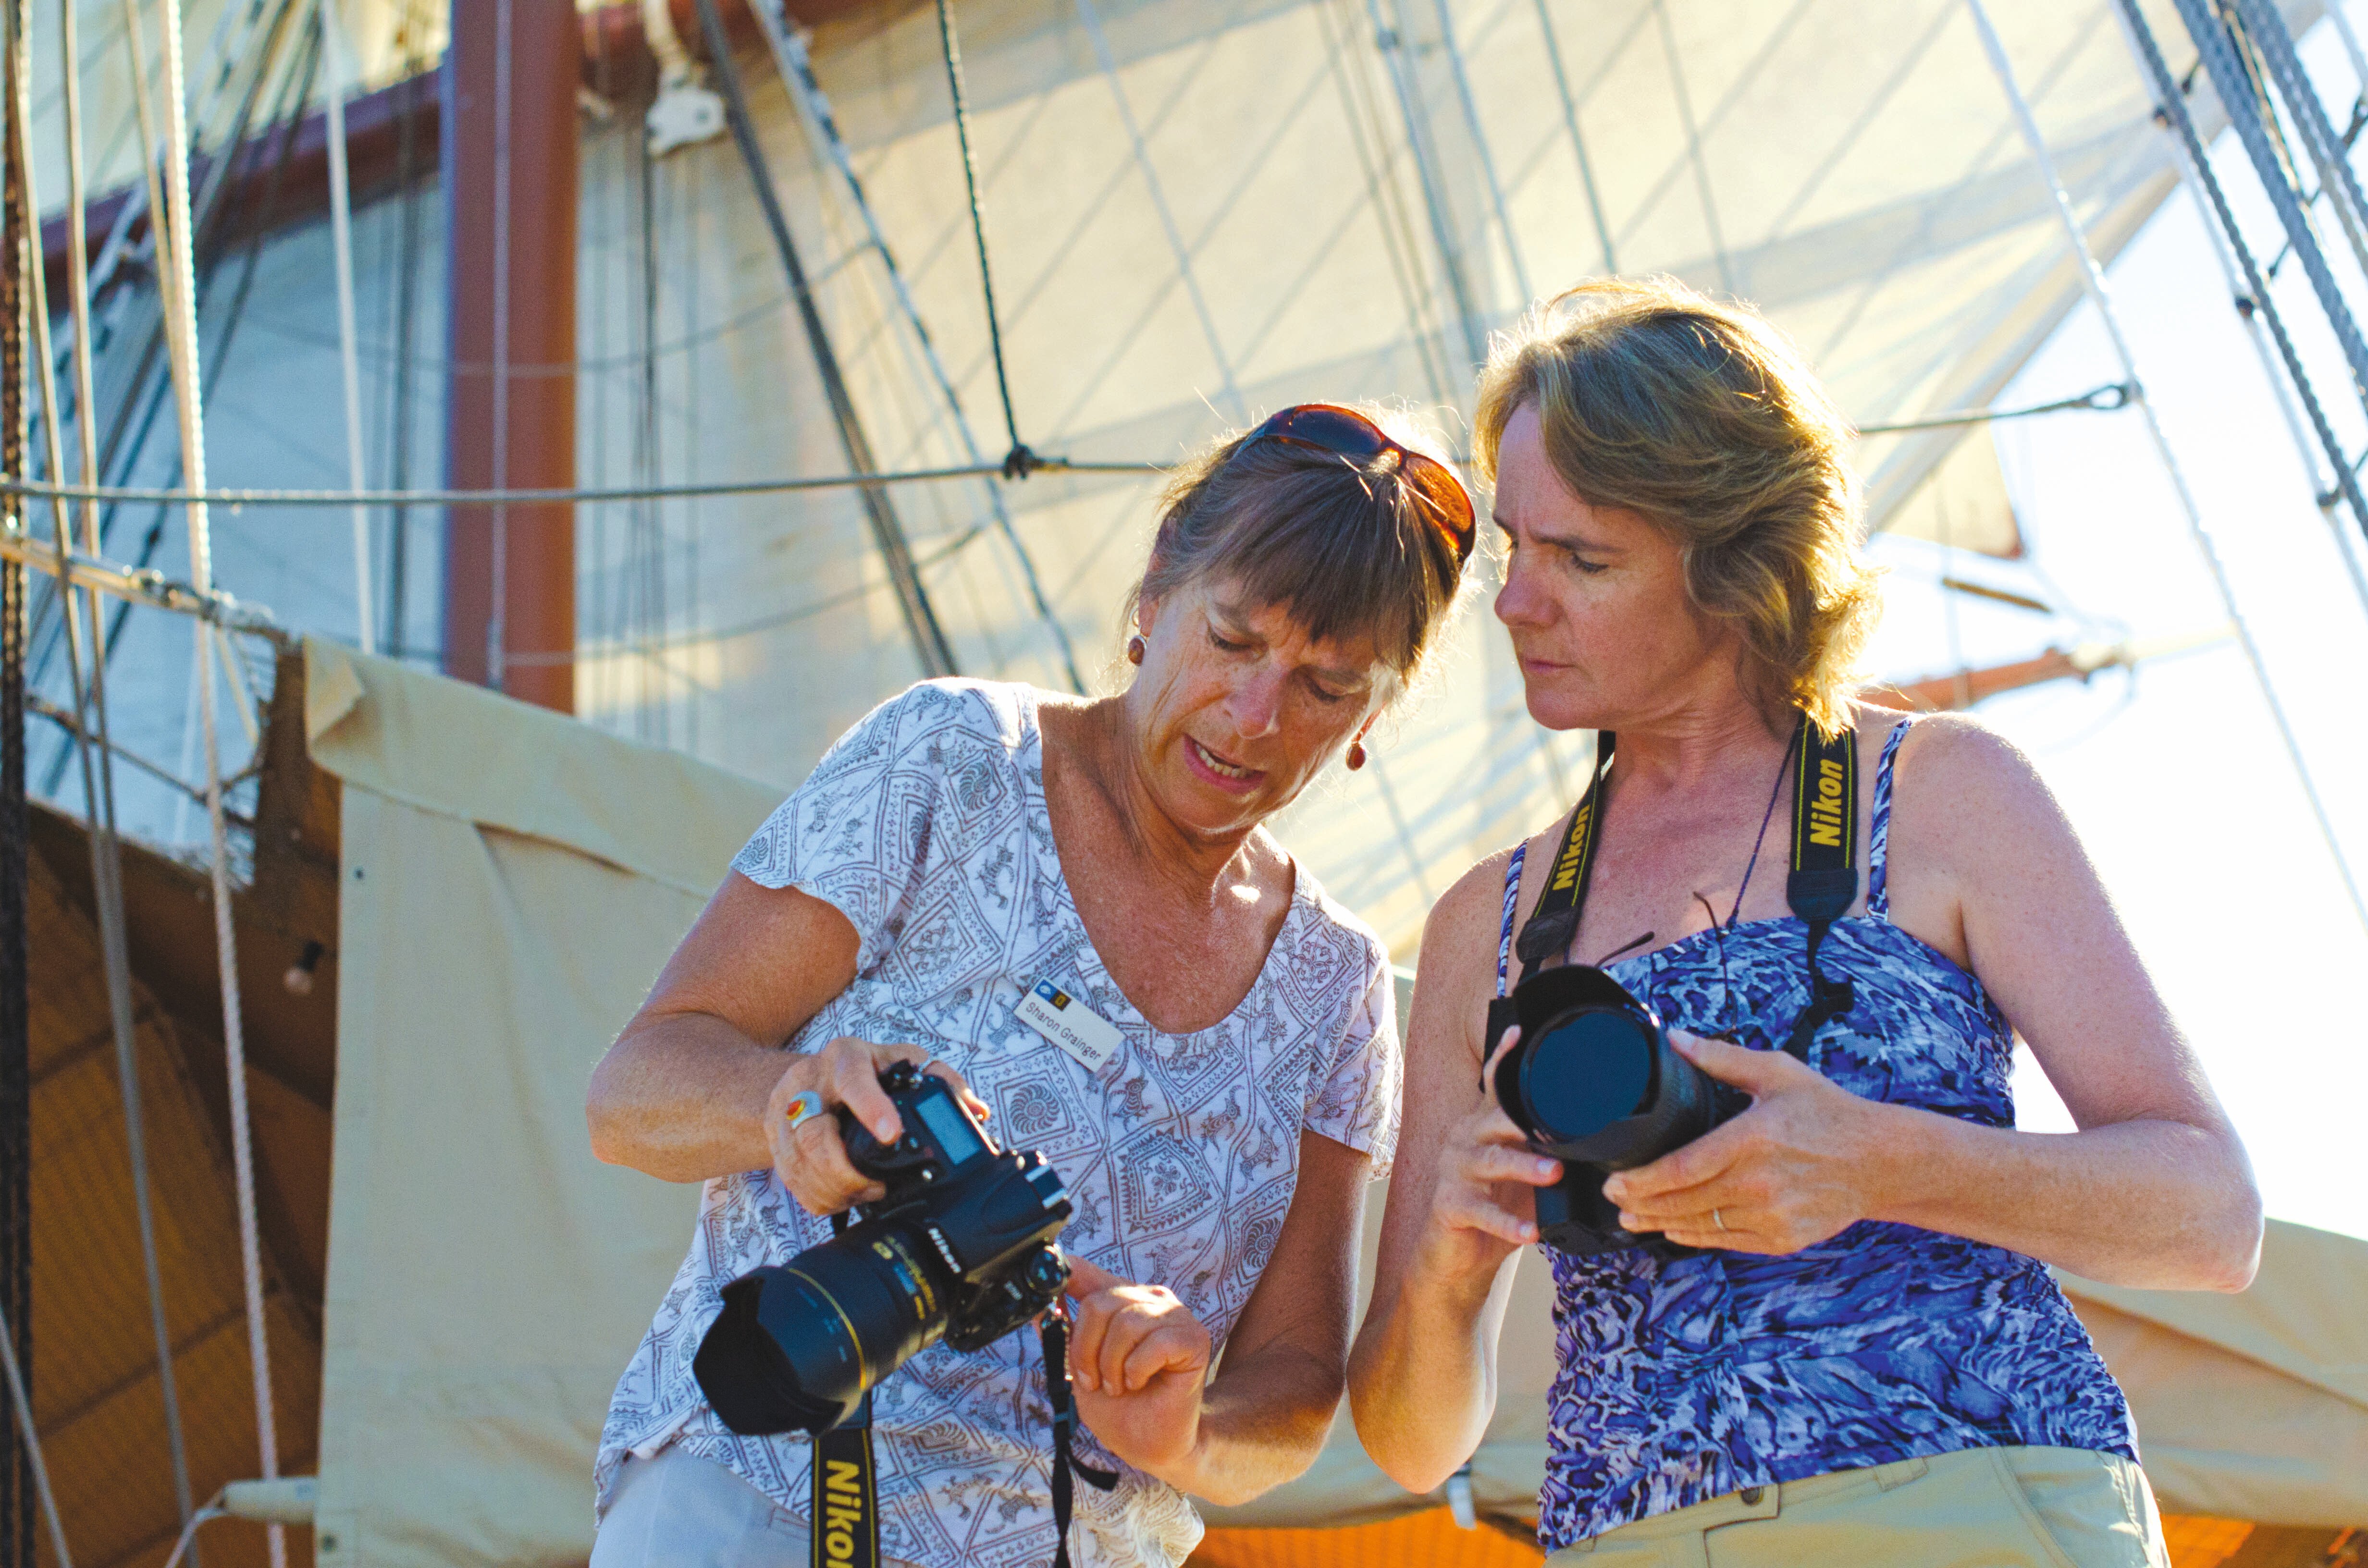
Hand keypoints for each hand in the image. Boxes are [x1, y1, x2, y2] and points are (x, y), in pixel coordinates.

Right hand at [763, 1038, 987, 1214]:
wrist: (810, 1078)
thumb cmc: (866, 1072)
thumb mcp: (902, 1063)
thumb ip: (940, 1080)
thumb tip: (976, 1110)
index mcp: (844, 1058)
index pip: (853, 1079)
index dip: (871, 1107)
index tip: (892, 1135)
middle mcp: (807, 1083)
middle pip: (815, 1136)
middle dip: (848, 1172)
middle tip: (878, 1185)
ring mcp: (784, 1115)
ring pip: (800, 1164)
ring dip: (835, 1190)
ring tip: (866, 1192)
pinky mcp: (774, 1143)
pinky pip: (792, 1182)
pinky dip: (820, 1198)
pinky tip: (843, 1197)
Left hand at [1061, 1256, 1212, 1478]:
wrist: (1152, 1445)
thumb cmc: (1120, 1408)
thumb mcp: (1079, 1369)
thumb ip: (1065, 1335)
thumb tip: (1039, 1308)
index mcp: (1120, 1300)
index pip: (1084, 1271)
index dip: (1061, 1275)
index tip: (1042, 1294)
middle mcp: (1149, 1299)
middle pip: (1099, 1303)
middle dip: (1086, 1350)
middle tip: (1094, 1380)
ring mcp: (1174, 1316)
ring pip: (1125, 1323)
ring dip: (1112, 1366)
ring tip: (1119, 1385)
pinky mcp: (1194, 1337)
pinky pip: (1153, 1344)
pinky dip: (1137, 1370)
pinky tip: (1140, 1383)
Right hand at [1416, 1027, 1565, 1277]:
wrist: (1460, 1256)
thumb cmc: (1499, 1206)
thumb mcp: (1525, 1172)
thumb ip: (1548, 1150)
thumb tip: (1601, 1139)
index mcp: (1484, 1125)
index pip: (1494, 1084)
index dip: (1504, 1057)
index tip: (1519, 1032)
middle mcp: (1465, 1139)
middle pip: (1496, 1120)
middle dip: (1528, 1123)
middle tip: (1562, 1133)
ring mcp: (1453, 1171)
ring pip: (1492, 1162)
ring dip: (1525, 1168)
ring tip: (1553, 1175)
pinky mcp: (1449, 1205)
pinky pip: (1482, 1211)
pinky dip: (1509, 1224)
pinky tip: (1531, 1233)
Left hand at [1601, 1033, 1895, 1252]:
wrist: (1880, 1160)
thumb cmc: (1828, 1112)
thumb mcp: (1777, 1073)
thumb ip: (1721, 1059)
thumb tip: (1674, 1038)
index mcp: (1752, 1139)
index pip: (1681, 1169)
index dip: (1640, 1181)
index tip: (1614, 1182)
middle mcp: (1759, 1183)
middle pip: (1682, 1202)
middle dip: (1640, 1204)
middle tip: (1614, 1199)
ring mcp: (1772, 1216)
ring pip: (1700, 1226)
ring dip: (1660, 1224)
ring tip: (1633, 1219)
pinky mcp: (1783, 1239)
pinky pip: (1727, 1241)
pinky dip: (1697, 1238)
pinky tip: (1676, 1230)